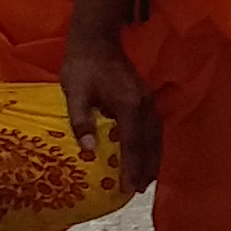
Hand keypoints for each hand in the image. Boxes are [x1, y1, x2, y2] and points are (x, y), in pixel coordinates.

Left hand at [61, 31, 163, 194]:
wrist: (97, 40)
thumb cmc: (82, 67)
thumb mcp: (75, 93)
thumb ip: (81, 121)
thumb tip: (89, 150)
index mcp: (128, 105)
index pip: (132, 143)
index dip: (131, 167)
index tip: (127, 188)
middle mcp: (144, 105)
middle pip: (150, 143)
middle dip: (146, 168)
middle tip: (138, 190)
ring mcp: (147, 101)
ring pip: (156, 136)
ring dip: (152, 158)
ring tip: (146, 179)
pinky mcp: (145, 98)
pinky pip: (154, 127)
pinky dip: (152, 145)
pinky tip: (147, 154)